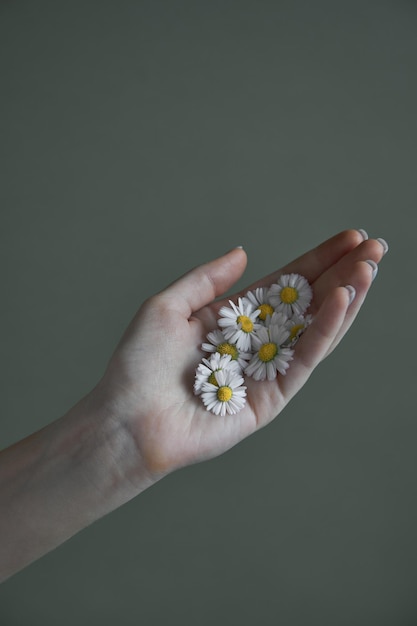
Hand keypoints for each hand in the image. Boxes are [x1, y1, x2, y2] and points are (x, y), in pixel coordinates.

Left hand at [95, 229, 386, 477]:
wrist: (127, 420)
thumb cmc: (139, 365)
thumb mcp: (166, 306)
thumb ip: (207, 280)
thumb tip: (243, 253)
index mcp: (232, 320)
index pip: (284, 284)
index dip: (317, 261)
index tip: (349, 238)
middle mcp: (254, 343)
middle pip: (308, 304)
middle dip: (342, 275)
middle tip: (374, 248)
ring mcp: (267, 371)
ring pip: (315, 330)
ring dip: (345, 299)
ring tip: (369, 269)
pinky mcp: (272, 399)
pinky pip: (303, 360)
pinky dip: (325, 331)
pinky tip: (342, 301)